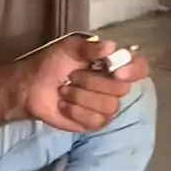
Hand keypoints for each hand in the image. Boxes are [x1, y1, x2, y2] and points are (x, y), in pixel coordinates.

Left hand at [23, 35, 149, 132]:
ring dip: (80, 97)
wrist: (30, 86)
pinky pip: (96, 121)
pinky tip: (64, 105)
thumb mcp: (68, 47)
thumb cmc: (50, 63)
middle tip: (72, 76)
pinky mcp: (93, 123)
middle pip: (122, 89)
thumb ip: (89, 47)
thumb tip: (111, 47)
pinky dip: (76, 112)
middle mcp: (113, 85)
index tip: (116, 71)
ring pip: (109, 106)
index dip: (134, 70)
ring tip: (64, 90)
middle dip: (91, 82)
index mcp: (111, 64)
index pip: (139, 68)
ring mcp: (105, 106)